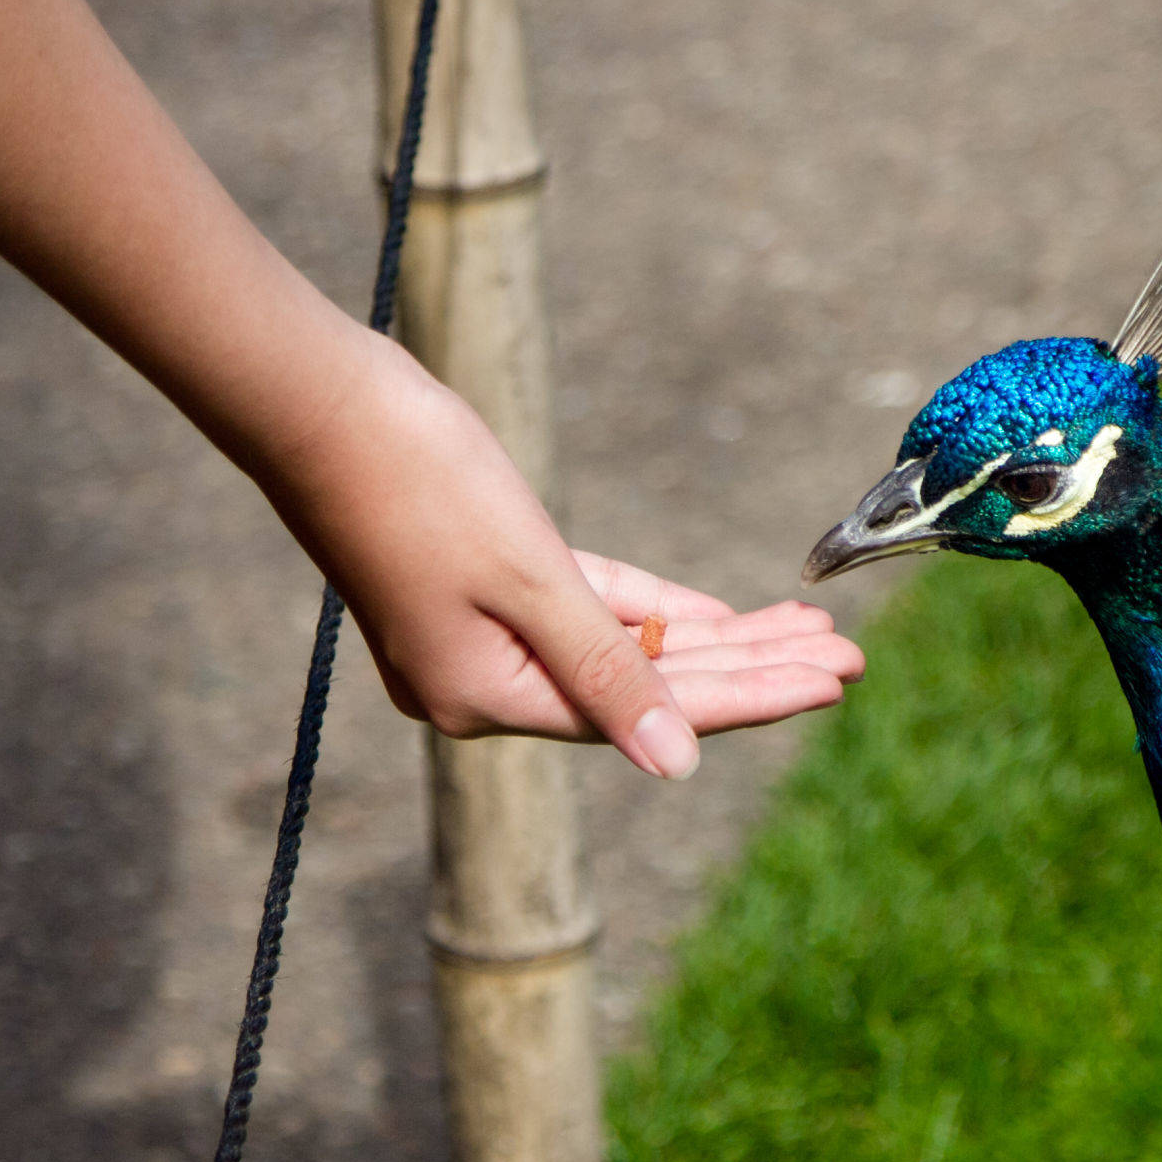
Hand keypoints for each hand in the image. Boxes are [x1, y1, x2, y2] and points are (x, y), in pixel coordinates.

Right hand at [266, 331, 863, 778]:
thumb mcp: (527, 578)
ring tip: (808, 632)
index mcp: (486, 698)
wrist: (312, 397)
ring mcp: (479, 636)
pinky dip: (652, 609)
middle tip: (849, 658)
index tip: (836, 682)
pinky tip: (722, 616)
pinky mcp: (480, 586)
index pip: (654, 711)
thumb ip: (609, 671)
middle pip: (650, 686)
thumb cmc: (415, 480)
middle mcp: (484, 683)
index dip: (754, 696)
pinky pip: (588, 609)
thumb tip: (679, 764)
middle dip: (752, 668)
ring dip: (715, 638)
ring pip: (627, 646)